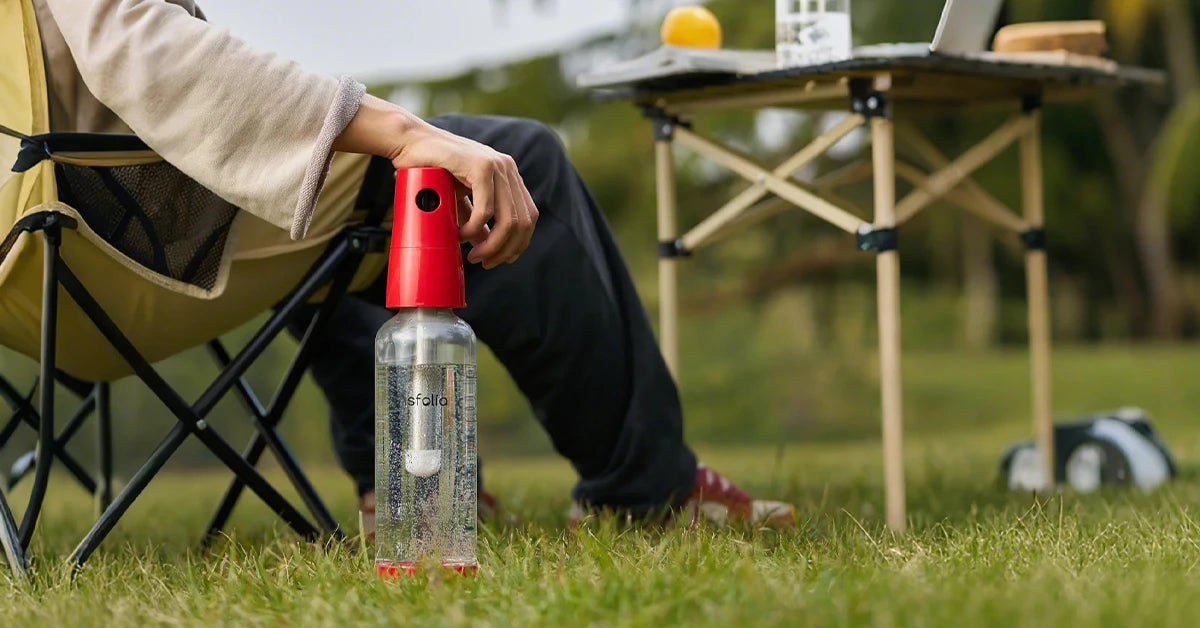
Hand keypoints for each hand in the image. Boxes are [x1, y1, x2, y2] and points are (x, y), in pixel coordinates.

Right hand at [391, 124, 537, 268]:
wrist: (410, 142)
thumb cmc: (432, 168)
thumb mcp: (460, 199)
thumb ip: (477, 220)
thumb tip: (487, 246)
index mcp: (508, 176)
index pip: (528, 216)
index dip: (519, 243)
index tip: (500, 259)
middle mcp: (507, 168)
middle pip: (523, 222)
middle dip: (506, 250)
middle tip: (484, 263)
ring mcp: (497, 165)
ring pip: (508, 220)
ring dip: (492, 245)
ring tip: (474, 256)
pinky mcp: (480, 165)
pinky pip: (486, 209)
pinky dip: (474, 229)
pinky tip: (461, 234)